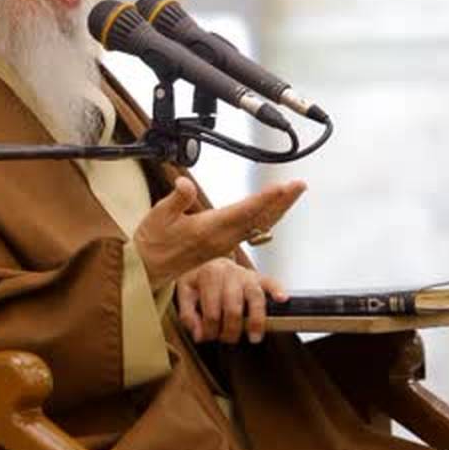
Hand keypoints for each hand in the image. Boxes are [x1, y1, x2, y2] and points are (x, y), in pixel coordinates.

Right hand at [134, 176, 305, 290]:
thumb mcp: (158, 215)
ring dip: (278, 209)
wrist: (150, 267)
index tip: (280, 188)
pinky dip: (267, 218)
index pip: (242, 212)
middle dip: (281, 202)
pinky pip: (252, 231)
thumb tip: (184, 183)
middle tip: (299, 185)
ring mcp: (224, 244)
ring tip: (292, 193)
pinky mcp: (223, 246)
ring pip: (259, 225)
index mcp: (208, 229)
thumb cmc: (153, 241)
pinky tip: (273, 212)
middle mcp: (221, 239)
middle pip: (259, 219)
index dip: (263, 200)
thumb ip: (176, 199)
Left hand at [175, 257, 287, 343]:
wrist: (209, 260)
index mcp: (209, 274)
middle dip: (231, 330)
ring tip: (254, 337)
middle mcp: (228, 272)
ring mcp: (245, 274)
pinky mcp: (258, 277)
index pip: (212, 311)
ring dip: (255, 320)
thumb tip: (199, 335)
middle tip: (228, 339)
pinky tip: (282, 299)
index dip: (210, 330)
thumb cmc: (199, 279)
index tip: (208, 337)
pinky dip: (277, 290)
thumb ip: (187, 315)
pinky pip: (271, 282)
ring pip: (255, 297)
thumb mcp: (185, 292)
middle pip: (233, 307)